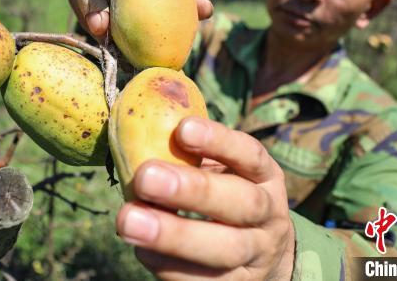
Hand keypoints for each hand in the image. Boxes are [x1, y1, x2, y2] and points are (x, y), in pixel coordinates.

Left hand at [116, 117, 294, 280]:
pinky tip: (142, 250)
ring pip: (224, 249)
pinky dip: (169, 266)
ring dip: (173, 235)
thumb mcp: (224, 173)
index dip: (219, 141)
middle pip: (241, 204)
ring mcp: (256, 256)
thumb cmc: (226, 199)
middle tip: (146, 177)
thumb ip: (192, 158)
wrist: (264, 257)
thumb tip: (138, 131)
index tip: (183, 129)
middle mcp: (267, 216)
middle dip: (192, 191)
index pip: (250, 154)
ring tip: (129, 219)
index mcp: (264, 178)